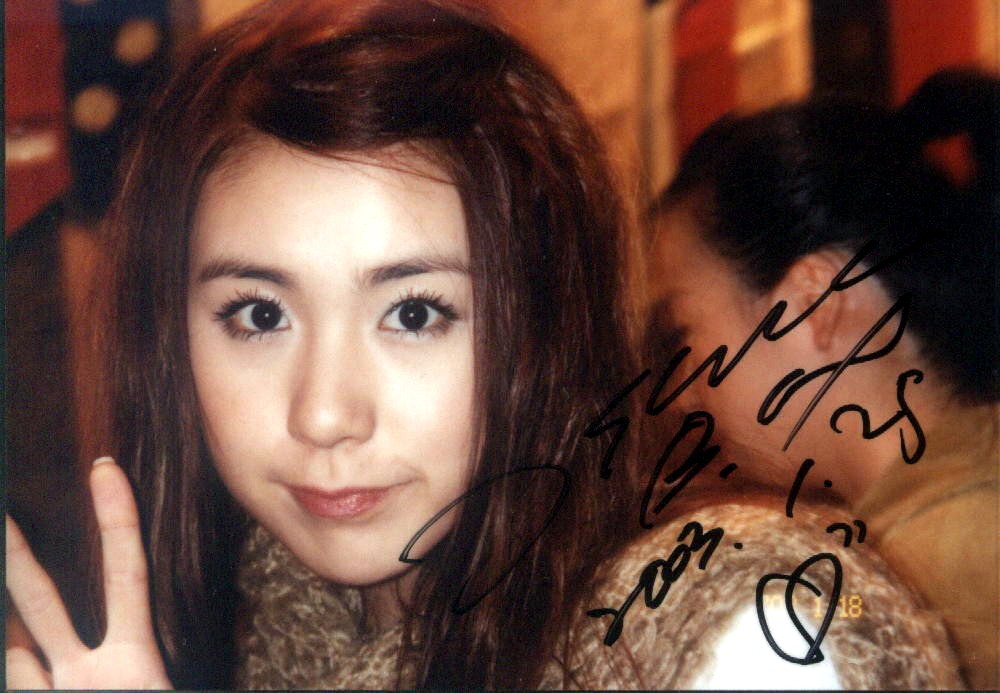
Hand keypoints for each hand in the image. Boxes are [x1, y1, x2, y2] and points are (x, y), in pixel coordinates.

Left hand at [5, 457, 171, 688]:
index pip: (128, 576)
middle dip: (16, 556)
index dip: (118, 520)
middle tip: (2, 515)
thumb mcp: (163, 690)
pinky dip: (21, 677)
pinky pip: (16, 684)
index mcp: (137, 664)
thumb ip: (149, 668)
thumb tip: (144, 658)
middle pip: (40, 602)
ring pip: (14, 654)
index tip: (104, 470)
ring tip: (21, 630)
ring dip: (15, 644)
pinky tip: (37, 679)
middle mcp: (90, 676)